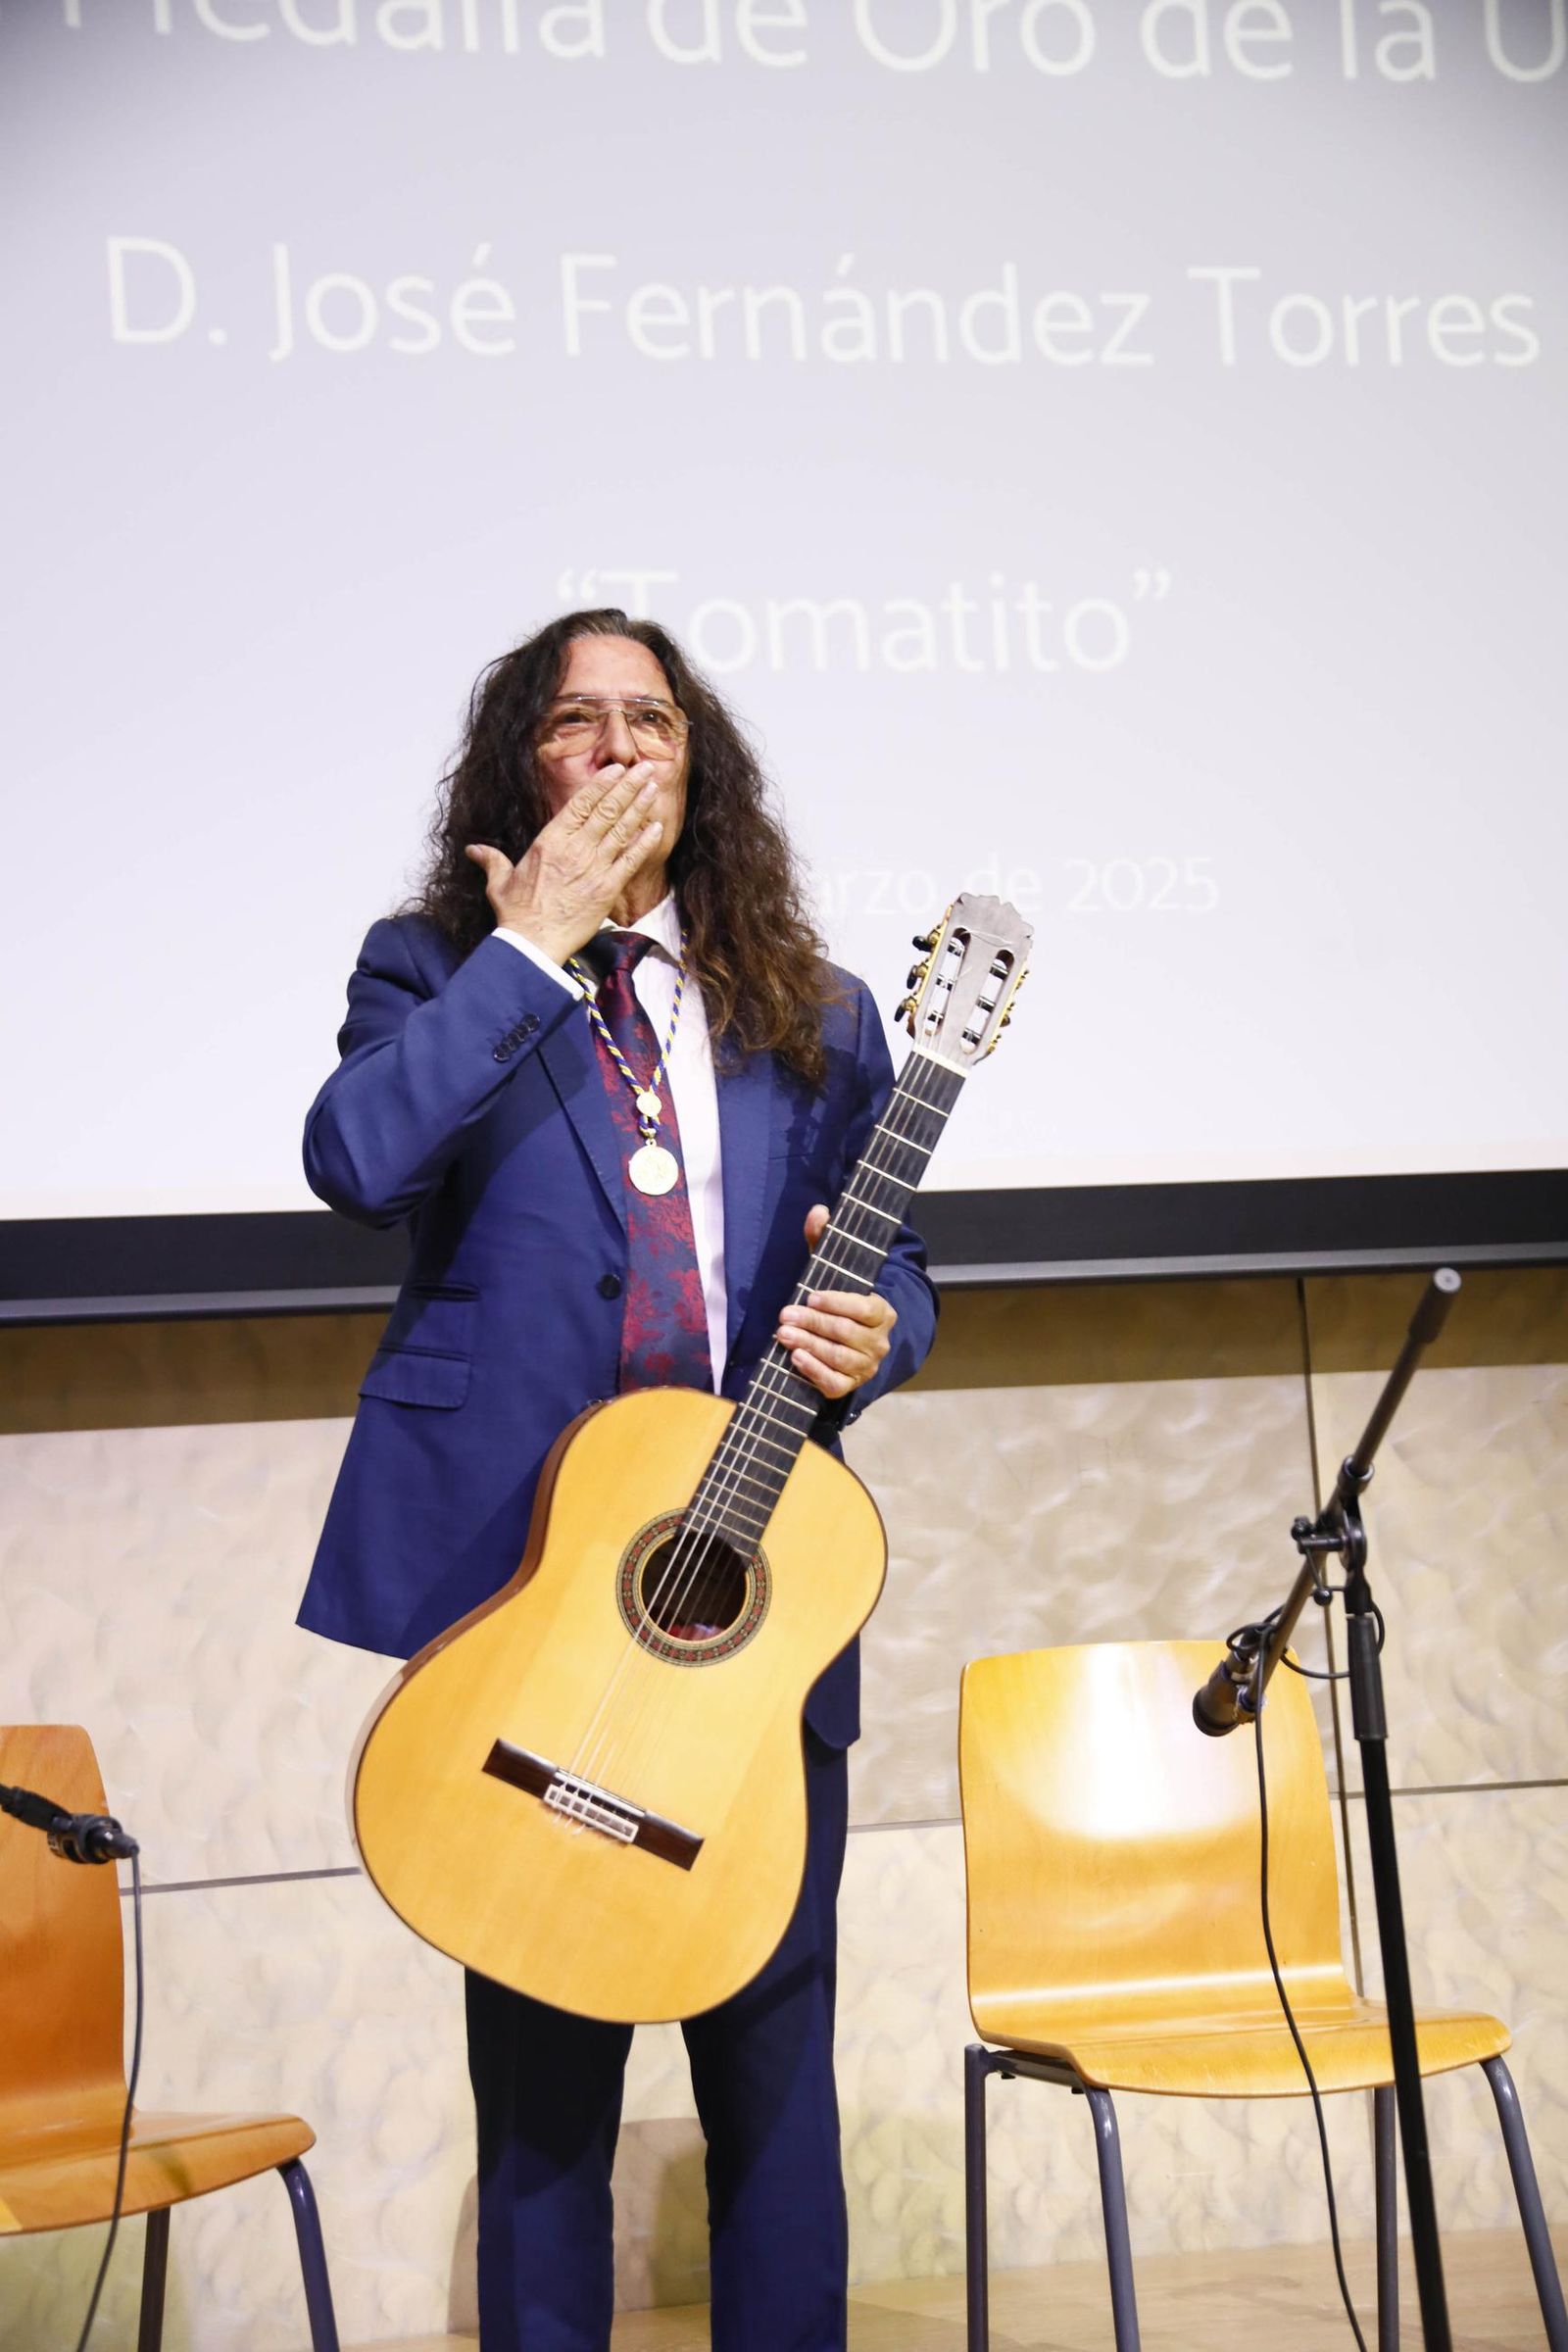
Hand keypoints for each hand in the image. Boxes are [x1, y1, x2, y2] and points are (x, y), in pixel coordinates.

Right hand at [465, 762, 664, 964]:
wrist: (532, 944)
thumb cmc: (516, 914)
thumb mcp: (499, 882)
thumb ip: (491, 860)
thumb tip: (473, 850)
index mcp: (549, 841)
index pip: (580, 804)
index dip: (600, 785)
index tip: (616, 770)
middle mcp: (574, 849)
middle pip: (606, 810)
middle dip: (628, 787)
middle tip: (645, 769)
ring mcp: (593, 867)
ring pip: (621, 829)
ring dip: (639, 806)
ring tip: (653, 787)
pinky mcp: (607, 888)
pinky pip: (630, 860)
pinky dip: (644, 843)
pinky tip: (657, 827)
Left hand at [776, 1204, 898, 1402]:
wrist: (853, 1347)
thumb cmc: (839, 1304)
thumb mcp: (833, 1271)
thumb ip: (824, 1241)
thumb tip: (818, 1211)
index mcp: (882, 1312)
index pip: (865, 1308)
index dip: (838, 1302)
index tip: (811, 1296)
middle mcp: (879, 1341)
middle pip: (845, 1332)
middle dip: (812, 1322)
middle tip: (785, 1314)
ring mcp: (866, 1366)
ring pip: (838, 1357)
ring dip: (809, 1345)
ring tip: (783, 1334)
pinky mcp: (850, 1386)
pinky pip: (834, 1383)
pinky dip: (814, 1371)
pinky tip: (796, 1358)